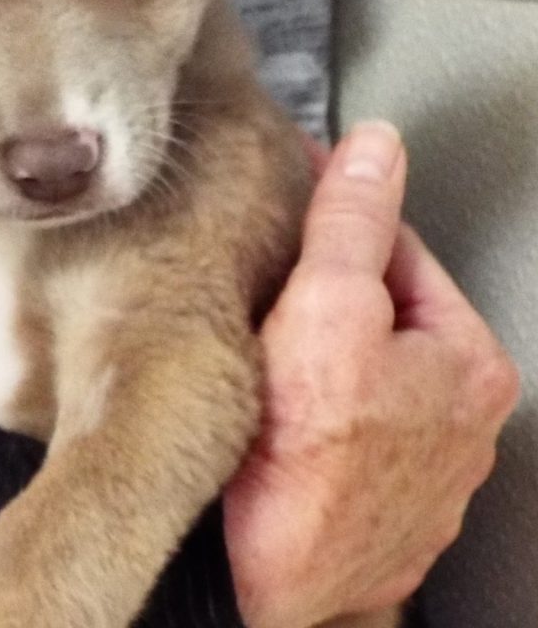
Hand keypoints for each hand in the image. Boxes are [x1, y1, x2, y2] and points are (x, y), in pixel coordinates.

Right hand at [222, 121, 519, 627]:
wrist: (266, 592)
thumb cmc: (302, 463)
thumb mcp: (329, 311)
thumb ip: (353, 224)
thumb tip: (375, 148)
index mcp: (465, 360)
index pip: (398, 247)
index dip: (338, 213)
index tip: (294, 190)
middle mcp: (459, 418)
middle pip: (380, 310)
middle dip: (326, 283)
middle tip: (266, 276)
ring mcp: (421, 468)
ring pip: (363, 369)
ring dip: (319, 345)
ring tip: (265, 340)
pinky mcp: (378, 503)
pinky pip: (347, 422)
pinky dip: (316, 401)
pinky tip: (278, 407)